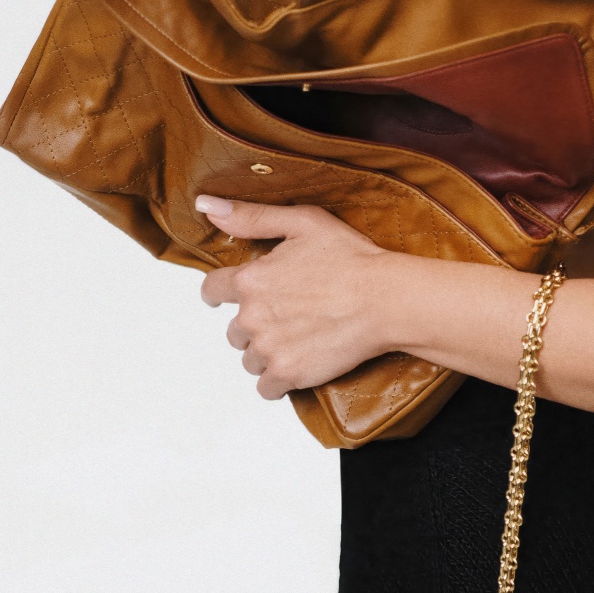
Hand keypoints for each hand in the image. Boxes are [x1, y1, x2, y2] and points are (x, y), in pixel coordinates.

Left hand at [195, 197, 395, 399]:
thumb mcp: (303, 222)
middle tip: (286, 316)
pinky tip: (298, 363)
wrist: (386, 299)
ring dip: (267, 352)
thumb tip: (207, 206)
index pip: (212, 290)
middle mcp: (252, 316)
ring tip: (297, 339)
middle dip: (254, 324)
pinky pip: (266, 387)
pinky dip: (278, 379)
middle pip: (234, 330)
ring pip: (250, 358)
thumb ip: (251, 216)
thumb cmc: (352, 258)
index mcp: (251, 279)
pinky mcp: (288, 374)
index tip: (224, 297)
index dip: (219, 293)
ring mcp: (269, 348)